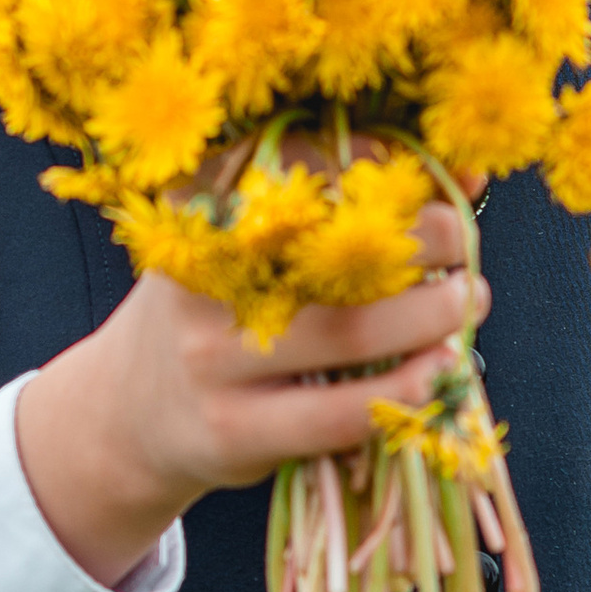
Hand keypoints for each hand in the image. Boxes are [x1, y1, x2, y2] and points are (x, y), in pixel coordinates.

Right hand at [17, 201, 483, 588]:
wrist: (123, 414)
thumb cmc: (212, 313)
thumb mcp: (243, 248)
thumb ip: (334, 209)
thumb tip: (461, 177)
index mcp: (198, 209)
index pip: (298, 165)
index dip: (377, 162)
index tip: (432, 172)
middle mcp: (199, 277)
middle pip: (331, 248)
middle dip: (418, 237)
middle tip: (463, 239)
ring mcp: (212, 358)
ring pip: (345, 332)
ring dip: (427, 315)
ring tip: (467, 300)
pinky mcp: (234, 429)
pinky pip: (336, 411)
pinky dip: (402, 391)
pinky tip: (439, 374)